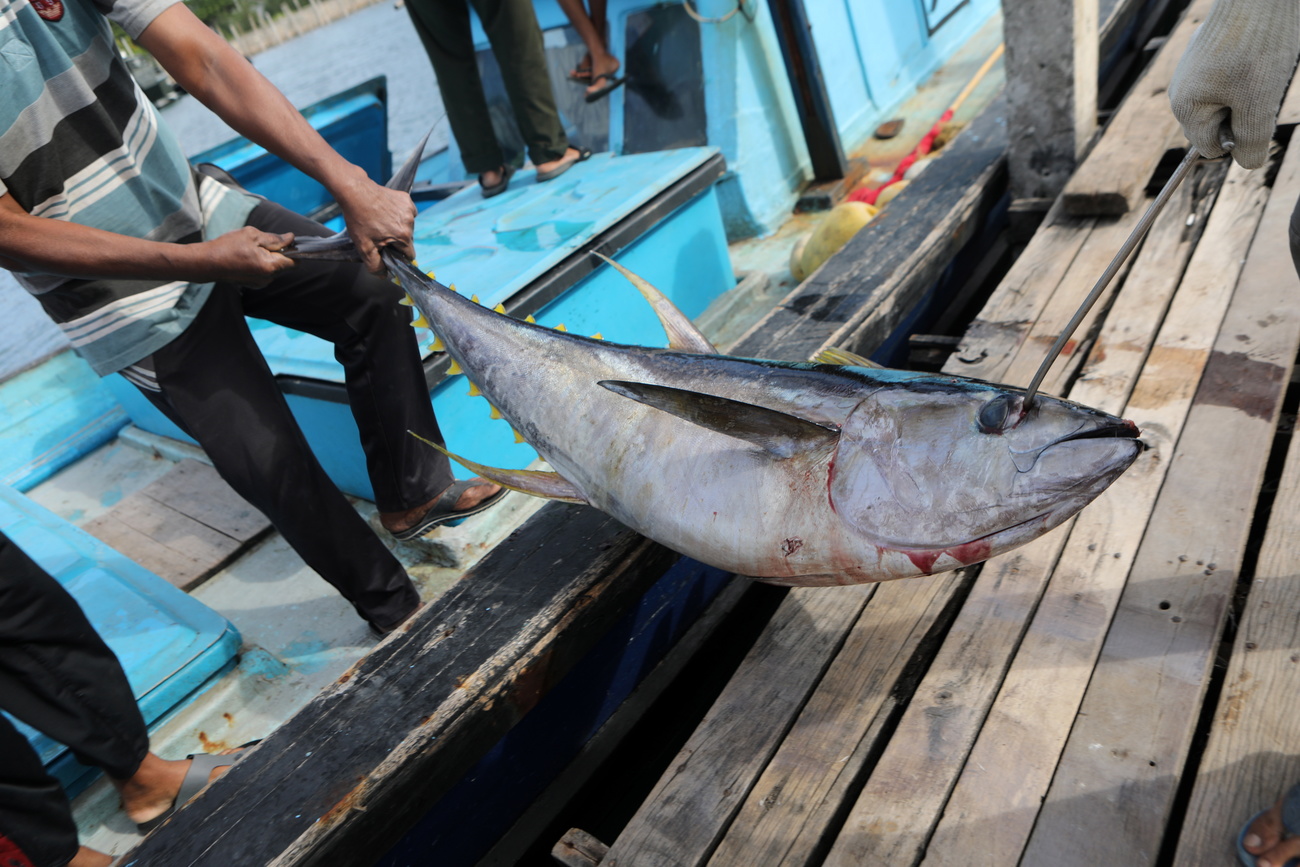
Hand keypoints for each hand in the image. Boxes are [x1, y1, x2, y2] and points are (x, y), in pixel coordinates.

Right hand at [195, 227, 295, 285]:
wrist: (206, 263)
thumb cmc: (228, 247)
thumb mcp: (253, 236)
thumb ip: (275, 238)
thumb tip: (291, 238)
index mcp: (271, 267)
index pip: (295, 262)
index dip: (293, 250)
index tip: (285, 240)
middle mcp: (268, 278)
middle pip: (285, 265)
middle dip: (279, 252)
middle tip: (262, 241)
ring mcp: (260, 283)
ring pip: (274, 268)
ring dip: (269, 257)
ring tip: (251, 249)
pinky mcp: (253, 283)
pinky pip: (264, 272)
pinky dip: (261, 263)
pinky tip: (246, 256)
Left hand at [334, 176, 416, 273]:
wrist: (354, 191)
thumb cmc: (358, 218)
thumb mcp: (363, 247)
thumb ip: (375, 266)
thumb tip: (384, 275)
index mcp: (403, 235)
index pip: (409, 255)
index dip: (398, 256)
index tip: (388, 251)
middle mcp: (410, 222)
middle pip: (407, 240)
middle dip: (396, 241)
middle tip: (379, 234)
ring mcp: (409, 208)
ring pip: (407, 227)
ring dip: (397, 227)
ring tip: (380, 221)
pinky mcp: (405, 198)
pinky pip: (406, 213)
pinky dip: (398, 215)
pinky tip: (385, 212)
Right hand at [1169, 0, 1299, 168]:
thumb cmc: (1259, 48)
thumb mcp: (1259, 103)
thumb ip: (1252, 140)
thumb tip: (1247, 164)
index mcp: (1185, 108)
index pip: (1211, 148)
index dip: (1239, 137)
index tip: (1255, 109)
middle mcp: (1179, 92)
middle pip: (1215, 126)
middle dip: (1239, 115)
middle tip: (1259, 86)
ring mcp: (1189, 72)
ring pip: (1221, 102)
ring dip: (1244, 94)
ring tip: (1258, 67)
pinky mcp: (1202, 55)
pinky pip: (1222, 80)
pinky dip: (1242, 74)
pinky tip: (1253, 52)